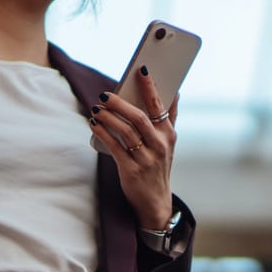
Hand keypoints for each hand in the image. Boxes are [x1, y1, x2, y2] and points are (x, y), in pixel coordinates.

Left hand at [89, 68, 177, 231]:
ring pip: (125, 132)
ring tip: (97, 109)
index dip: (150, 86)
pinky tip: (94, 124)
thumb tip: (176, 91)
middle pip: (139, 118)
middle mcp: (160, 146)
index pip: (160, 105)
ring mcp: (146, 159)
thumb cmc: (159, 166)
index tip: (141, 69)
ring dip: (108, 118)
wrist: (155, 202)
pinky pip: (114, 148)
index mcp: (169, 135)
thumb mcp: (169, 143)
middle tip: (105, 94)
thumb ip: (170, 117)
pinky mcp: (131, 170)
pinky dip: (103, 134)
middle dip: (120, 103)